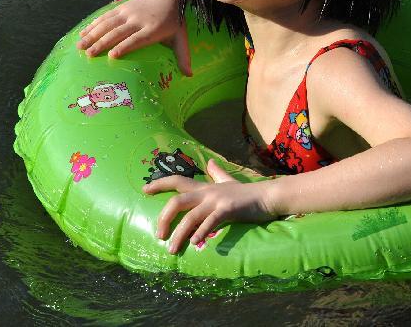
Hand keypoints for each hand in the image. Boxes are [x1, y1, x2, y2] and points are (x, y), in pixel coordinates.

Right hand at [76, 0, 191, 75]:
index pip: (137, 39)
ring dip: (92, 34)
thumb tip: (189, 76)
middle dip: (102, 43)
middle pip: (118, 32)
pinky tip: (83, 32)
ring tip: (80, 46)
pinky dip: (93, 24)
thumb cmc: (174, 20)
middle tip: (88, 55)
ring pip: (107, 24)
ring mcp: (128, 12)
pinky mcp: (121, 8)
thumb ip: (183, 56)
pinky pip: (105, 16)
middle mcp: (138, 20)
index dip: (124, 46)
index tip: (112, 56)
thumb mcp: (181, 37)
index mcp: (153, 29)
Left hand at [142, 159, 276, 253]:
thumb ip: (217, 173)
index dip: (159, 184)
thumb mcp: (228, 181)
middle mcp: (207, 192)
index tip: (144, 190)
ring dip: (179, 234)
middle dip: (164, 218)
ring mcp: (217, 200)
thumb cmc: (246, 193)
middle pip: (177, 201)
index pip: (177, 181)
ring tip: (172, 249)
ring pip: (190, 216)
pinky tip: (195, 242)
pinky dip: (201, 233)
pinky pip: (210, 222)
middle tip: (158, 236)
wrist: (267, 196)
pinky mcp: (228, 210)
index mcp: (204, 187)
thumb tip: (210, 162)